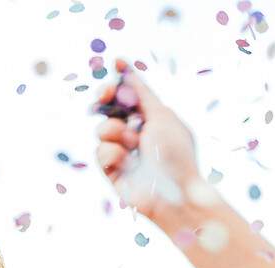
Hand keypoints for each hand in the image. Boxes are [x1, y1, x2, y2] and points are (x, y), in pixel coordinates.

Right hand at [93, 62, 205, 223]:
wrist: (174, 192)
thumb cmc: (175, 154)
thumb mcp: (162, 114)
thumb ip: (141, 91)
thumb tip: (125, 68)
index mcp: (151, 119)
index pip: (128, 96)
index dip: (118, 83)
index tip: (114, 70)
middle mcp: (136, 134)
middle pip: (109, 109)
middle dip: (105, 99)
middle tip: (105, 96)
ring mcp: (123, 153)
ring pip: (102, 129)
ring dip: (116, 131)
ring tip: (133, 144)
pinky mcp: (112, 172)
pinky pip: (100, 152)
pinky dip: (112, 153)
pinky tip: (126, 162)